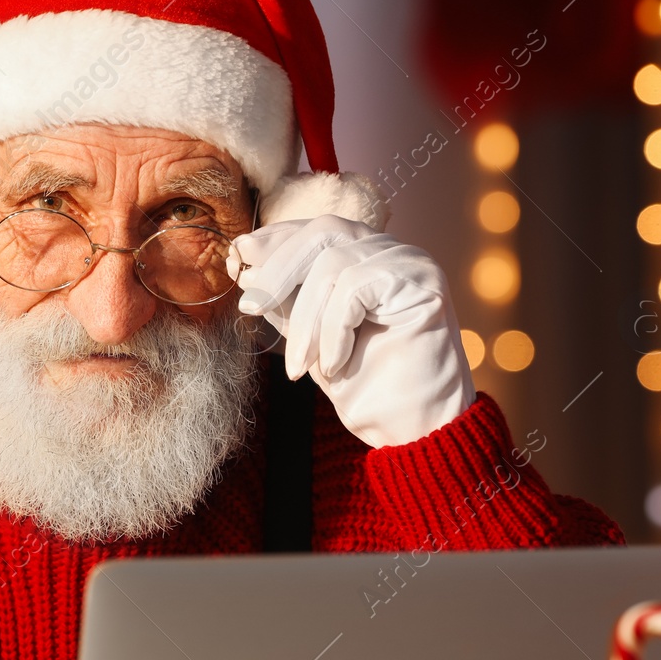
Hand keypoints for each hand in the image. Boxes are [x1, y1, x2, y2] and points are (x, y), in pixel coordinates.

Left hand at [227, 215, 475, 449]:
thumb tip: (248, 271)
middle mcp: (389, 252)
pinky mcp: (422, 280)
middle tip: (249, 308)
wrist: (409, 428)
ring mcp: (409, 262)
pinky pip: (354, 288)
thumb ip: (287, 303)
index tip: (238, 264)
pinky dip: (333, 329)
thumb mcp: (309, 339)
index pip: (314, 231)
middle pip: (322, 232)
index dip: (274, 242)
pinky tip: (333, 365)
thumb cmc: (364, 386)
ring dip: (306, 318)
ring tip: (300, 366)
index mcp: (364, 258)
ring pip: (333, 263)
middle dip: (277, 269)